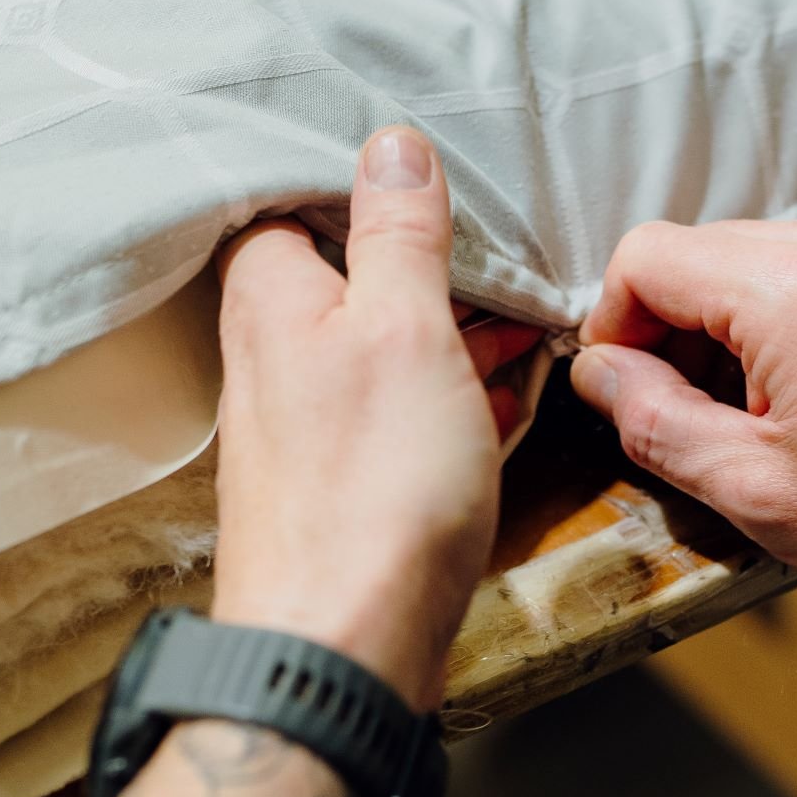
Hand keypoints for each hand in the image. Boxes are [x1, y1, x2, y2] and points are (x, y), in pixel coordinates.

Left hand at [212, 129, 511, 710]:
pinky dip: (450, 400)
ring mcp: (304, 430)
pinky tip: (504, 400)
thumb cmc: (371, 489)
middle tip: (501, 256)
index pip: (291, 203)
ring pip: (380, 351)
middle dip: (425, 266)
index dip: (358, 184)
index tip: (428, 175)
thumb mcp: (405, 330)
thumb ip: (398, 236)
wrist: (343, 650)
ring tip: (526, 325)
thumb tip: (390, 146)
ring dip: (451, 334)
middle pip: (344, 279)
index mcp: (270, 302)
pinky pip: (398, 419)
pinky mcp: (342, 488)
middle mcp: (270, 361)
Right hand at [571, 211, 796, 617]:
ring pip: (747, 256)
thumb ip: (654, 421)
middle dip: (668, 329)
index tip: (627, 390)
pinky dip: (779, 317)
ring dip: (723, 325)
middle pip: (695, 251)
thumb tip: (596, 373)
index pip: (645, 257)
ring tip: (751, 414)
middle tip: (686, 417)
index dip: (612, 325)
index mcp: (794, 290)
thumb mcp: (756, 490)